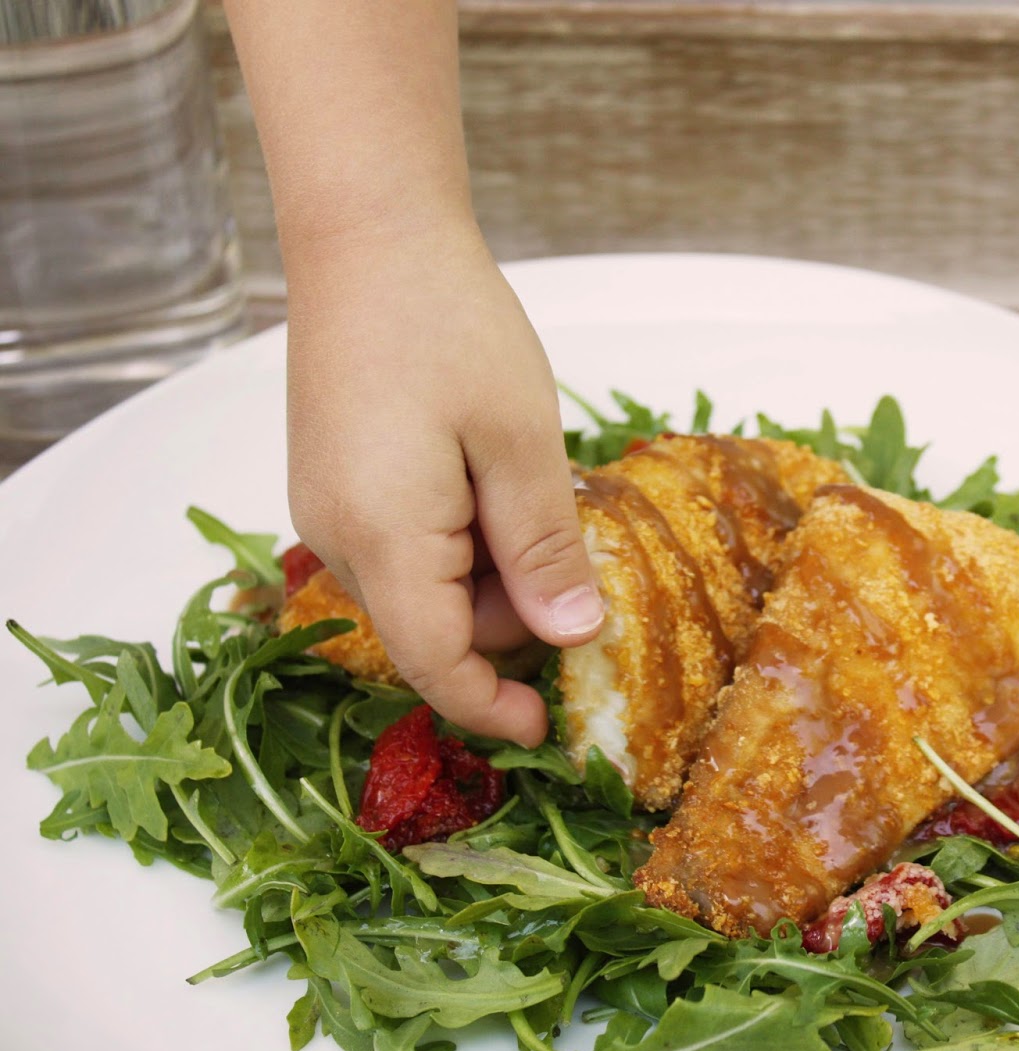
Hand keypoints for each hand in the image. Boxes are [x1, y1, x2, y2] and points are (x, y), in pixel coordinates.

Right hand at [284, 221, 601, 745]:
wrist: (369, 237)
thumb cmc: (450, 327)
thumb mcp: (520, 442)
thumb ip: (543, 549)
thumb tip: (570, 638)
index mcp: (383, 540)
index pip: (436, 665)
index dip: (493, 708)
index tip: (551, 731)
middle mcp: (339, 539)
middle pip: (434, 628)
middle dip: (510, 615)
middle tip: (575, 549)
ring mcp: (329, 509)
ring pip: (424, 588)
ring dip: (491, 570)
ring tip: (531, 486)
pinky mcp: (336, 483)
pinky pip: (405, 546)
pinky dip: (462, 537)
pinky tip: (495, 477)